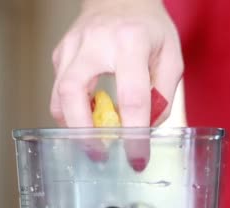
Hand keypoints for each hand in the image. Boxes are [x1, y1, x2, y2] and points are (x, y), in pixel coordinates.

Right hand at [50, 0, 183, 168]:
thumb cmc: (149, 27)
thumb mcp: (171, 57)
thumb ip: (163, 94)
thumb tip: (147, 128)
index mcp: (130, 41)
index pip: (131, 96)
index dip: (134, 133)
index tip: (137, 158)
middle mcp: (95, 42)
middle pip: (73, 93)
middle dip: (84, 132)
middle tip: (99, 155)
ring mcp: (72, 46)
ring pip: (58, 94)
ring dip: (73, 125)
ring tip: (93, 141)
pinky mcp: (60, 53)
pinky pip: (58, 89)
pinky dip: (70, 111)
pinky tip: (86, 118)